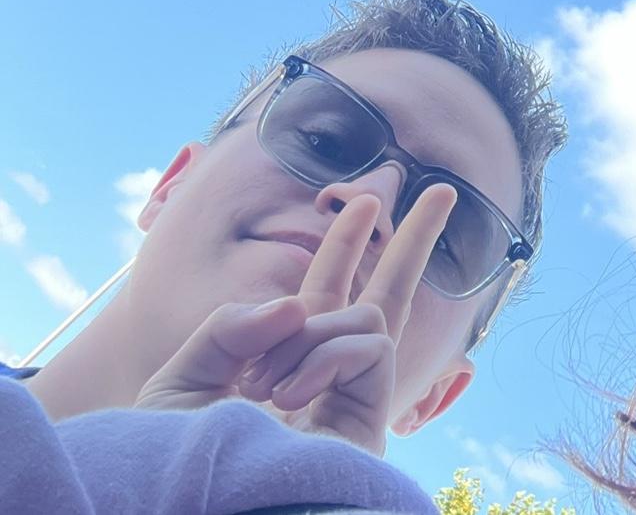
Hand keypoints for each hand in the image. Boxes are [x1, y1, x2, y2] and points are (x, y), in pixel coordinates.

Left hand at [135, 184, 456, 454]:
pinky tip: (289, 397)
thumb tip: (298, 308)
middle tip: (443, 191)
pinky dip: (328, 356)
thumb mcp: (181, 380)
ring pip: (368, 318)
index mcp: (281, 371)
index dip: (342, 248)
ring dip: (313, 334)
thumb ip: (229, 329)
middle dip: (413, 243)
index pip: (321, 301)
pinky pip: (371, 349)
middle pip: (385, 301)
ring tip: (265, 386)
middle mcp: (325, 384)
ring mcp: (352, 404)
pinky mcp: (371, 424)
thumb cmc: (170, 466)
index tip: (361, 203)